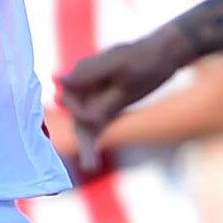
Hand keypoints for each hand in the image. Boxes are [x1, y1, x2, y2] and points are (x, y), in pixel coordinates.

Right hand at [59, 28, 189, 165]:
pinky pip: (96, 129)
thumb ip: (88, 73)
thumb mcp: (118, 64)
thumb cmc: (143, 56)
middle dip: (82, 135)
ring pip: (83, 126)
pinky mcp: (107, 109)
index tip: (98, 118)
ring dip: (86, 146)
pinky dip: (92, 144)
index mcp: (83, 72)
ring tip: (90, 165)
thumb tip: (57, 79)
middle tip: (92, 159)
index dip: (79, 111)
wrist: (165, 56)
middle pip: (75, 115)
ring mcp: (95, 99)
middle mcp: (85, 87)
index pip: (69, 97)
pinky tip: (91, 164)